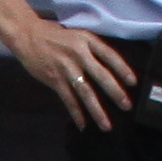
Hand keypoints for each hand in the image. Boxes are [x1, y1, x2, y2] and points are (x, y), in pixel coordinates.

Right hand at [7, 17, 139, 135]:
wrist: (28, 35)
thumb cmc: (54, 36)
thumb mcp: (77, 36)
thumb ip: (92, 50)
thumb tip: (109, 70)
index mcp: (87, 41)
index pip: (110, 55)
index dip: (123, 69)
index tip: (133, 82)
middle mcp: (79, 54)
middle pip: (101, 75)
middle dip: (115, 92)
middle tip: (126, 106)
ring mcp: (66, 67)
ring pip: (86, 92)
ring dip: (97, 110)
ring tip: (106, 125)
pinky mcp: (55, 79)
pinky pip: (68, 99)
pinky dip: (76, 113)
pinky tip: (83, 123)